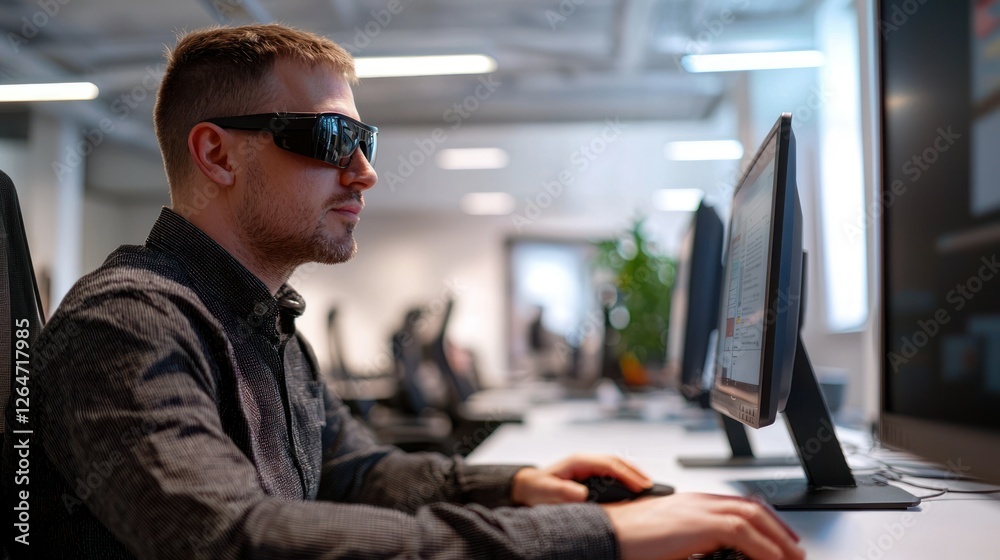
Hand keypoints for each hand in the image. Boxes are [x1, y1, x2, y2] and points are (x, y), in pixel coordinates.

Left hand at [511, 453, 652, 505]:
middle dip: (634, 472)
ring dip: (632, 473)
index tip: (639, 485)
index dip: (626, 474)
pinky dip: (624, 476)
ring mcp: (588, 464)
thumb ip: (564, 492)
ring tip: (647, 485)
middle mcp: (585, 460)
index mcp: (578, 461)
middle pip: (616, 461)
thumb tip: (583, 494)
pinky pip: (611, 471)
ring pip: (615, 464)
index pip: (608, 464)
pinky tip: (632, 485)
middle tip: (650, 485)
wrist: (528, 486)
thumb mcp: (548, 491)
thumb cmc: (537, 488)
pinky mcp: (589, 472)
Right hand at [602, 493, 804, 559]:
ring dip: (777, 540)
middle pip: (752, 507)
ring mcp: (699, 508)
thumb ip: (692, 541)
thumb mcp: (669, 540)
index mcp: (691, 503)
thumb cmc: (628, 540)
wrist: (608, 534)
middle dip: (779, 529)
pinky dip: (764, 547)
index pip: (738, 505)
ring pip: (752, 517)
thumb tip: (711, 553)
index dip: (765, 520)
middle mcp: (698, 501)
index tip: (779, 538)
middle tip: (794, 550)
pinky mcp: (699, 522)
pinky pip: (742, 532)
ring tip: (791, 558)